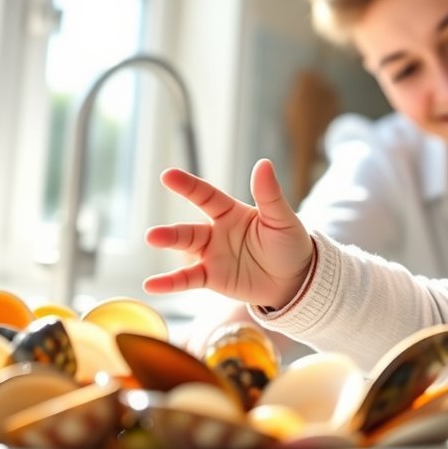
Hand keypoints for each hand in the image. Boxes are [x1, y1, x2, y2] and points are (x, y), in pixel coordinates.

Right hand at [142, 159, 312, 308]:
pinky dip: (170, 283)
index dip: (187, 186)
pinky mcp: (213, 277)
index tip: (168, 175)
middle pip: (189, 228)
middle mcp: (216, 232)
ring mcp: (212, 255)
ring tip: (152, 241)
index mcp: (232, 212)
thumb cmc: (289, 244)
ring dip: (169, 245)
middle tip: (153, 233)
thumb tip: (263, 163)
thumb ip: (270, 195)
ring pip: (185, 248)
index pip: (206, 196)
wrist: (295, 279)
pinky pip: (188, 279)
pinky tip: (152, 285)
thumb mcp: (282, 219)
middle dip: (171, 230)